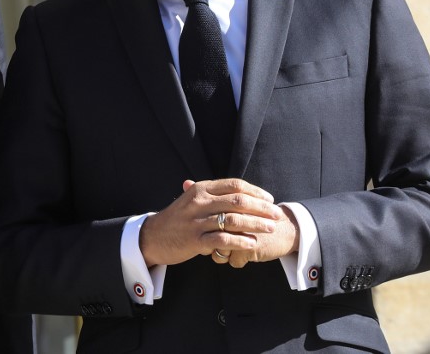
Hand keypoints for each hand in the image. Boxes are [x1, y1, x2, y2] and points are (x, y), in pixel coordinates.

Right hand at [139, 178, 285, 267]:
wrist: (152, 236)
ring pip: (233, 220)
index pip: (234, 185)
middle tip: (276, 214)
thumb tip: (240, 190)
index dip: (256, 191)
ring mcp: (196, 221)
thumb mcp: (191, 199)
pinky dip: (240, 241)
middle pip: (238, 201)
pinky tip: (252, 243)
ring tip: (270, 229)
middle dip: (261, 208)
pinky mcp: (194, 240)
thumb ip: (213, 194)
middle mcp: (198, 202)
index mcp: (200, 189)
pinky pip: (223, 240)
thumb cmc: (177, 218)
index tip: (269, 199)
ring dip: (255, 224)